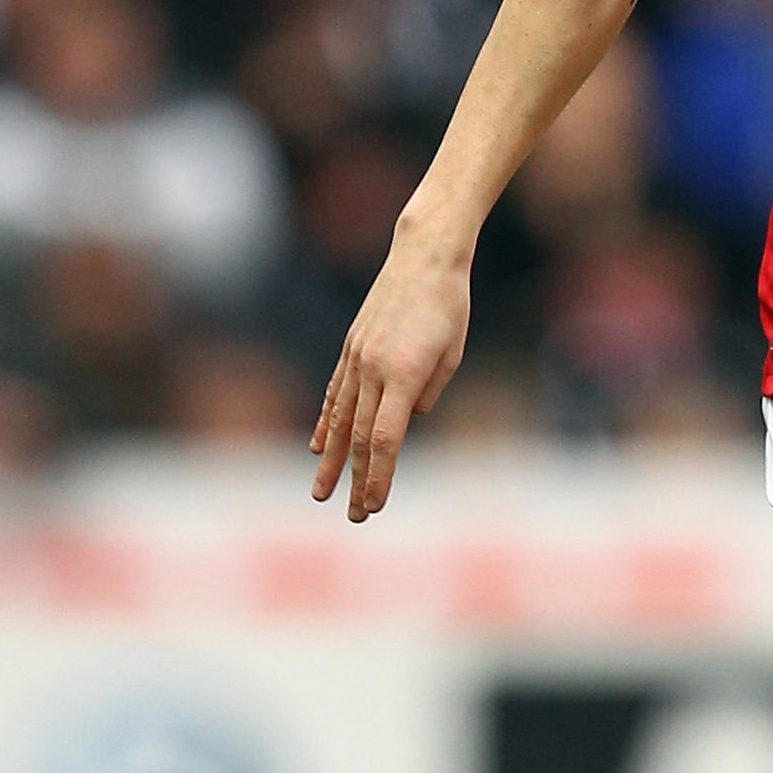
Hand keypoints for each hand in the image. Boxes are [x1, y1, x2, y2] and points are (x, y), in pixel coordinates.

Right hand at [310, 223, 471, 521]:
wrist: (424, 256)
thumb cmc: (450, 305)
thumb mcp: (452, 353)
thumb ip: (428, 392)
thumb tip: (406, 421)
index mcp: (403, 375)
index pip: (386, 440)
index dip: (380, 476)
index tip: (375, 505)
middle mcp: (373, 370)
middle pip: (361, 438)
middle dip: (357, 481)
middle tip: (354, 516)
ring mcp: (356, 358)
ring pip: (340, 419)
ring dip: (332, 460)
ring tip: (321, 491)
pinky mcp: (351, 347)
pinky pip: (335, 392)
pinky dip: (327, 421)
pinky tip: (320, 445)